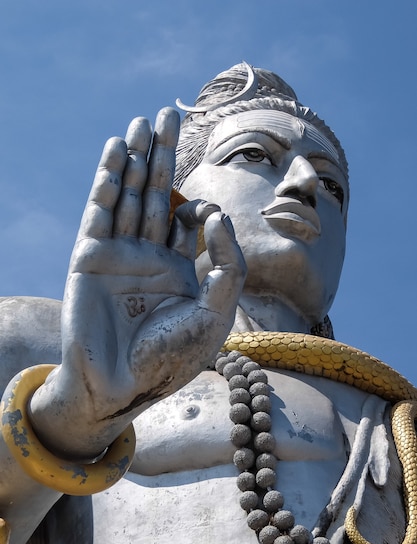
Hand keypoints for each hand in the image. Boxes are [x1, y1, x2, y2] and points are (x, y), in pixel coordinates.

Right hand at [30, 108, 245, 458]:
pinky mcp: (89, 257)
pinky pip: (100, 211)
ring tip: (142, 122)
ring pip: (128, 195)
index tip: (205, 213)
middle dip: (162, 156)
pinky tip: (117, 151)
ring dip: (135, 158)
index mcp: (179, 269)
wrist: (121, 386)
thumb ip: (228, 265)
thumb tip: (219, 214)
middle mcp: (149, 256)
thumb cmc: (170, 358)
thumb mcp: (215, 314)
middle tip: (167, 115)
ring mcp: (118, 254)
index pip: (188, 219)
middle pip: (156, 194)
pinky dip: (108, 180)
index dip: (198, 205)